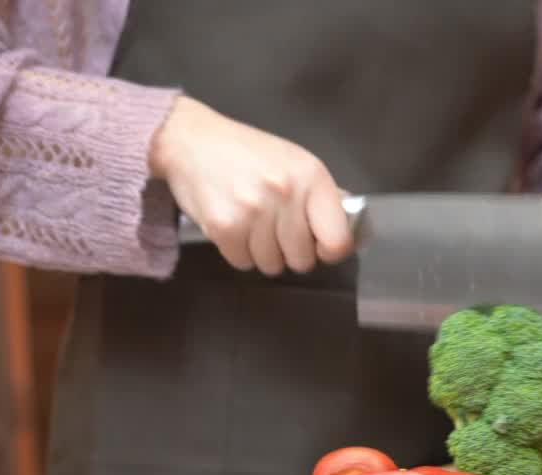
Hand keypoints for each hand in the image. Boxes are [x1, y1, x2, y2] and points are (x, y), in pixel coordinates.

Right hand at [149, 96, 351, 274]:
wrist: (191, 140)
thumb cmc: (247, 154)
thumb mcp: (294, 162)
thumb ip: (322, 196)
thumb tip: (350, 228)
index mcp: (312, 177)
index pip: (338, 241)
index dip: (328, 250)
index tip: (318, 244)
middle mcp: (286, 194)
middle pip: (302, 261)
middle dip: (290, 251)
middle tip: (274, 228)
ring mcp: (255, 211)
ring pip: (272, 266)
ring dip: (262, 252)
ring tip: (251, 222)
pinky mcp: (225, 227)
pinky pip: (243, 263)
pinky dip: (238, 251)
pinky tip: (233, 225)